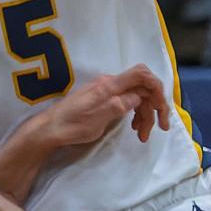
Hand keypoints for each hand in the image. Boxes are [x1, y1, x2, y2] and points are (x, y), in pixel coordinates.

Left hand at [42, 64, 169, 148]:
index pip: (141, 74)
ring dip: (144, 115)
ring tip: (142, 135)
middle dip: (154, 108)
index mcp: (110, 85)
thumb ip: (122, 104)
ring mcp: (106, 91)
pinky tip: (134, 128)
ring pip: (135, 98)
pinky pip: (126, 102)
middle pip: (142, 89)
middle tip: (160, 129)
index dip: (156, 87)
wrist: (50, 129)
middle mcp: (110, 84)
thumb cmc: (73, 124)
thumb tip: (139, 96)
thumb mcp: (100, 117)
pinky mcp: (102, 100)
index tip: (161, 109)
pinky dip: (134, 114)